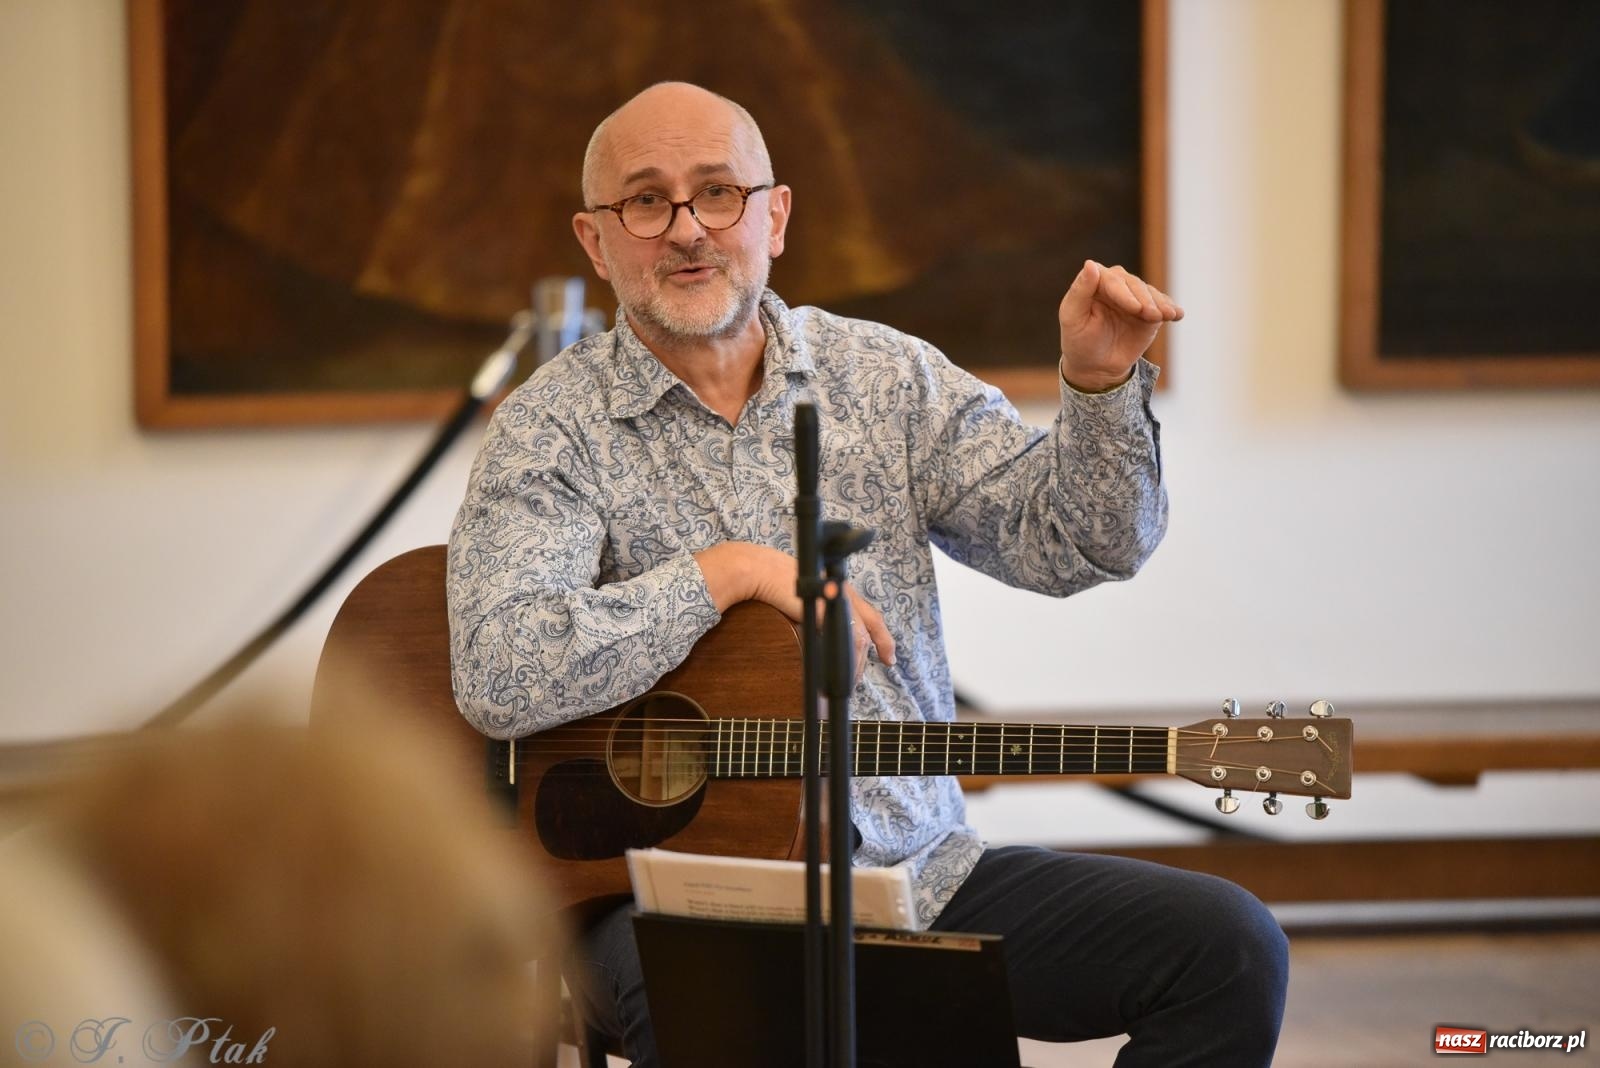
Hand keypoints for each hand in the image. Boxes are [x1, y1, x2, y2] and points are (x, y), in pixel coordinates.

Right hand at [694, 542, 895, 681]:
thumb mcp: (802, 605)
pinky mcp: (828, 608)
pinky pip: (846, 638)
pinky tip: (840, 672)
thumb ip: (816, 621)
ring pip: (859, 637)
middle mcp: (842, 592)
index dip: (881, 636)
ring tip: (849, 682)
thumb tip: (819, 647)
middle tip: (884, 664)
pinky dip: (846, 659)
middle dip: (879, 647)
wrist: (759, 571)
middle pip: (870, 624)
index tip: (887, 655)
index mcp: (838, 589)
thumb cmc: (772, 586)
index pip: (868, 614)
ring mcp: (836, 598)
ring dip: (856, 663)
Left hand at [1057, 259, 1183, 391]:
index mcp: (1095, 282)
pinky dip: (1171, 309)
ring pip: (1150, 293)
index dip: (1124, 292)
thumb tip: (1090, 263)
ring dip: (1160, 304)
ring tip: (1168, 315)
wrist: (1096, 366)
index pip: (1112, 279)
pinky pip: (1163, 305)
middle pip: (1134, 284)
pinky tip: (1177, 315)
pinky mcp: (1150, 310)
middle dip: (1145, 299)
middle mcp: (1117, 285)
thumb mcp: (1072, 318)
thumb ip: (1080, 291)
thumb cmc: (1079, 341)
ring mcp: (1135, 296)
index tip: (1135, 308)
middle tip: (1152, 316)